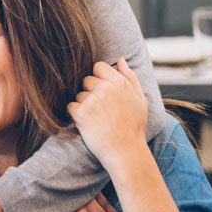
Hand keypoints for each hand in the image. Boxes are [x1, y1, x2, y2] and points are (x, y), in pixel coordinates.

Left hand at [67, 59, 148, 174]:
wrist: (126, 152)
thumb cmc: (134, 127)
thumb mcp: (140, 100)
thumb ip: (130, 77)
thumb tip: (120, 59)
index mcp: (120, 82)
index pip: (98, 66)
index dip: (98, 79)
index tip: (103, 92)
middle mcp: (106, 88)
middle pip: (86, 80)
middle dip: (90, 92)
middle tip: (102, 110)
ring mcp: (92, 100)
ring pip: (78, 94)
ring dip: (84, 105)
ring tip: (98, 119)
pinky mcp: (81, 112)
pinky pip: (71, 106)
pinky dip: (76, 115)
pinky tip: (89, 124)